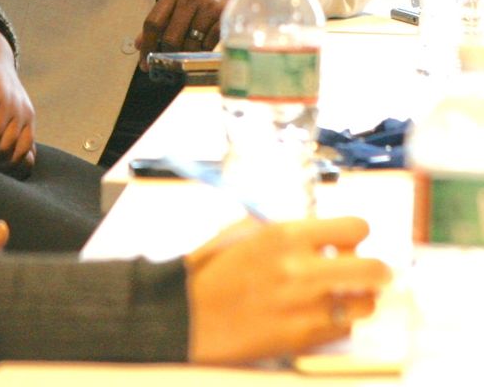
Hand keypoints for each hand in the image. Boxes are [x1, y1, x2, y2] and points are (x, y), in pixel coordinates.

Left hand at [136, 0, 239, 66]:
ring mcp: (208, 6)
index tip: (145, 63)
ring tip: (193, 50)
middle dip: (169, 55)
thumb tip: (139, 45)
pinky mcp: (224, 16)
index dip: (147, 46)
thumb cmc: (203, 3)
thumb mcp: (179, 6)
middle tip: (171, 62)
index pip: (153, 22)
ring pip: (190, 44)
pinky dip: (205, 50)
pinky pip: (208, 44)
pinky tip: (207, 44)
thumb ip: (160, 23)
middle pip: (170, 37)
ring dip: (189, 54)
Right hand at [186, 215, 390, 364]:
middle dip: (377, 270)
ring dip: (359, 298)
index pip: (355, 229)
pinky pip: (344, 329)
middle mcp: (301, 269)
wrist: (191, 317)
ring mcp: (305, 307)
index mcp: (286, 235)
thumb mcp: (245, 232)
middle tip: (371, 271)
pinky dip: (338, 321)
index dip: (357, 234)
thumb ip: (287, 228)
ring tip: (342, 294)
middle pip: (373, 270)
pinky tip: (319, 314)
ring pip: (364, 304)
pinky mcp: (303, 339)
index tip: (350, 240)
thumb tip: (322, 229)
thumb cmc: (214, 271)